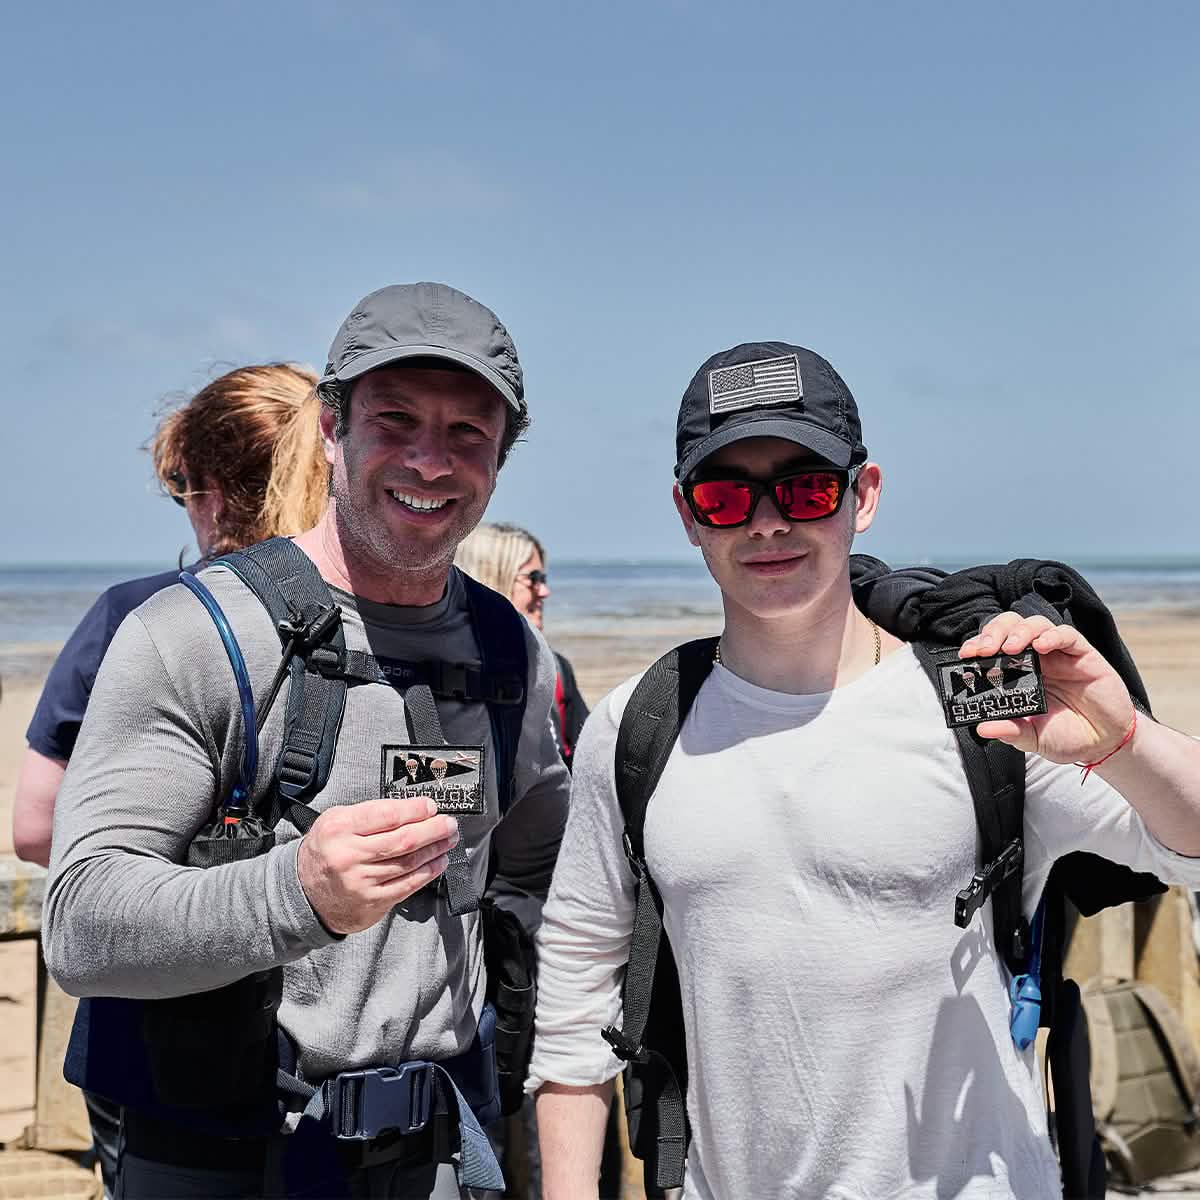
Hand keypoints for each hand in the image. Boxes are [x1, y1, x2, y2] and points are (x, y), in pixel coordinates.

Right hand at [296, 796, 459, 934]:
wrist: (304, 892)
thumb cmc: (327, 850)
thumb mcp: (336, 821)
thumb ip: (370, 813)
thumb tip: (411, 808)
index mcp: (340, 828)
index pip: (386, 815)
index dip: (414, 810)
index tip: (431, 806)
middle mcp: (349, 855)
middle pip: (403, 840)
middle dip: (433, 830)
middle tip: (448, 823)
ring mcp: (361, 881)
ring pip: (409, 862)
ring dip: (435, 849)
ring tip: (448, 839)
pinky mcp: (372, 901)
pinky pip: (407, 884)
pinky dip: (428, 872)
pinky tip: (439, 862)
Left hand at [958, 613, 1135, 764]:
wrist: (1104, 743)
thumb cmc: (1066, 736)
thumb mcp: (1034, 738)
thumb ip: (1011, 732)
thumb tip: (982, 728)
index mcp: (1017, 673)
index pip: (993, 647)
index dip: (978, 645)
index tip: (965, 655)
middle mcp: (1036, 658)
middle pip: (1010, 627)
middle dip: (993, 632)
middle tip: (983, 650)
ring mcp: (1059, 654)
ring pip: (1035, 624)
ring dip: (1019, 632)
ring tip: (1010, 649)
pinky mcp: (1084, 655)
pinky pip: (1067, 635)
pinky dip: (1052, 636)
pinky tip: (1041, 647)